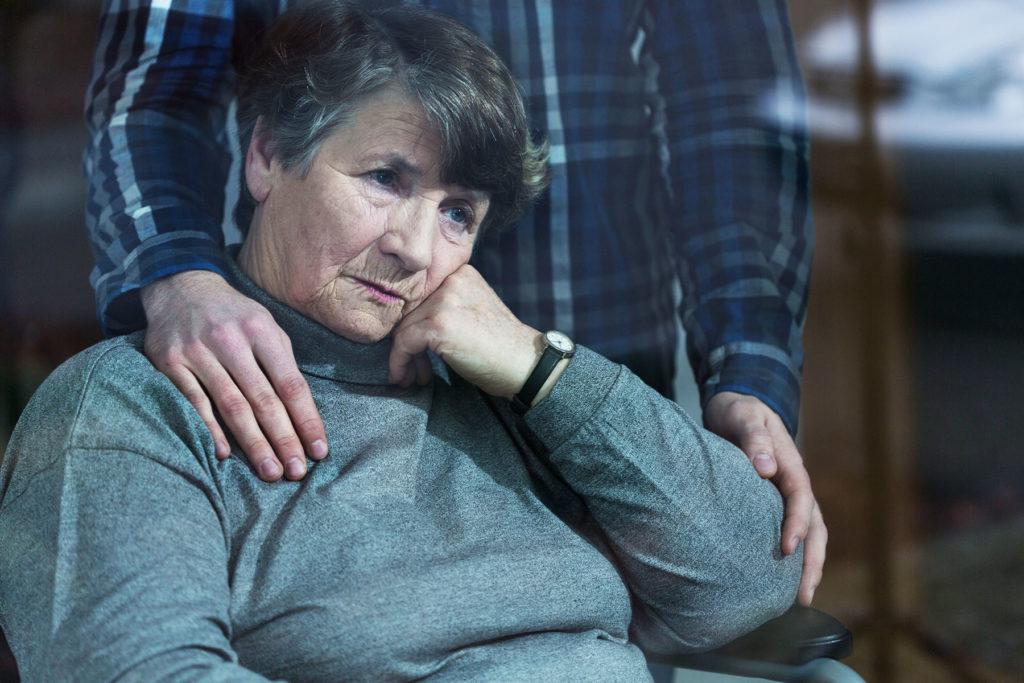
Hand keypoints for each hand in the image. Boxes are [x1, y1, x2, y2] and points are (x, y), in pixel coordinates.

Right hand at [140, 270, 327, 480]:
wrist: (181, 287)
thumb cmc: (234, 316)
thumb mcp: (266, 326)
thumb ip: (283, 364)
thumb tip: (303, 414)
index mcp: (262, 331)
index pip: (291, 384)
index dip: (307, 420)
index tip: (318, 450)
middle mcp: (231, 340)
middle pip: (263, 400)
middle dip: (283, 439)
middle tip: (296, 472)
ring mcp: (198, 351)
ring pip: (231, 406)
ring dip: (253, 443)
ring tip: (270, 471)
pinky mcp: (169, 362)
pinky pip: (193, 403)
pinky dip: (209, 429)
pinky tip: (224, 454)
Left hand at [388, 265, 541, 398]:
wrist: (524, 365)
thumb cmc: (499, 346)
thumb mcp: (471, 311)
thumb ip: (443, 306)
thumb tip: (403, 323)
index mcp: (460, 274)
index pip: (419, 295)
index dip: (411, 323)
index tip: (412, 348)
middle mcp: (451, 281)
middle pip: (408, 311)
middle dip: (406, 343)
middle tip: (413, 367)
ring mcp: (445, 302)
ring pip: (403, 328)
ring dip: (402, 357)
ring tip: (410, 377)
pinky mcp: (439, 325)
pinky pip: (404, 343)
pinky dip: (400, 363)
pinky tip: (405, 378)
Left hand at [704, 391, 825, 604]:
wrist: (736, 407)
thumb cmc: (739, 412)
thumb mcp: (743, 416)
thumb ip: (754, 439)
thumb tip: (766, 469)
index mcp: (789, 464)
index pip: (801, 497)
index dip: (798, 523)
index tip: (788, 548)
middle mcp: (794, 483)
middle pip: (815, 526)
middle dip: (812, 560)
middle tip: (803, 595)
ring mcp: (786, 495)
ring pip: (808, 534)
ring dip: (807, 566)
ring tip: (800, 600)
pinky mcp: (774, 503)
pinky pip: (789, 532)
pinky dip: (792, 558)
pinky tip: (778, 582)